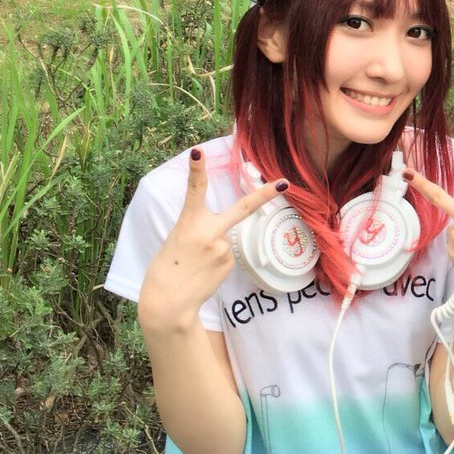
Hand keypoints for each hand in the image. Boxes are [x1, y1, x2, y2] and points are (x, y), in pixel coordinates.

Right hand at [139, 149, 288, 332]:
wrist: (169, 302)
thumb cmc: (167, 268)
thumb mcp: (176, 239)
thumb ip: (198, 227)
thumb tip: (221, 230)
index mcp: (188, 222)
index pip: (194, 190)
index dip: (197, 169)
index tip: (198, 151)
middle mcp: (210, 232)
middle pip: (244, 208)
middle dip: (266, 194)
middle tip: (286, 183)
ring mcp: (223, 249)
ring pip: (226, 238)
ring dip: (214, 247)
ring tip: (196, 263)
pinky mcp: (230, 263)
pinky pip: (227, 254)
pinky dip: (216, 258)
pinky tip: (204, 270)